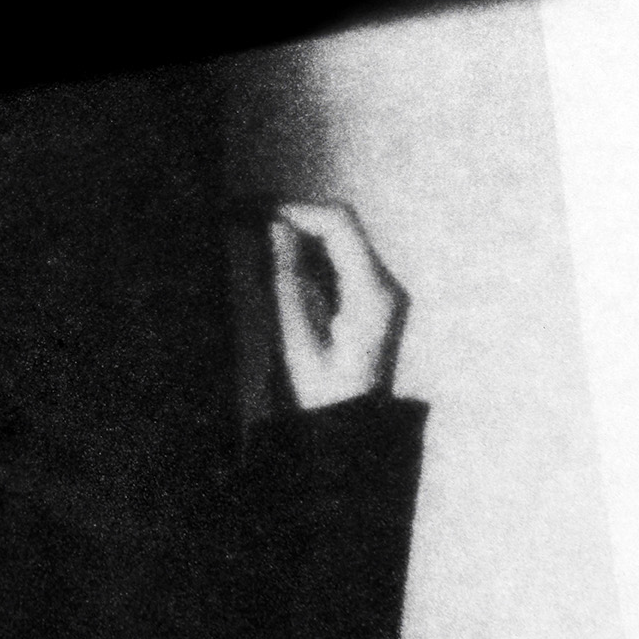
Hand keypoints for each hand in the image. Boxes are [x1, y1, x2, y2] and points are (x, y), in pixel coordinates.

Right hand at [267, 202, 407, 410]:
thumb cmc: (326, 394)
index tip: (260, 215)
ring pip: (340, 238)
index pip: (339, 224)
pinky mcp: (374, 296)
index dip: (297, 211)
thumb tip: (278, 228)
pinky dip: (311, 255)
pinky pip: (341, 259)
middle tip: (251, 222)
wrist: (356, 427)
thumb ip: (287, 278)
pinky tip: (283, 270)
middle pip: (342, 225)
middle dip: (296, 218)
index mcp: (373, 294)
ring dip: (301, 235)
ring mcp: (384, 289)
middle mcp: (387, 284)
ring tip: (261, 248)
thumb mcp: (298, 338)